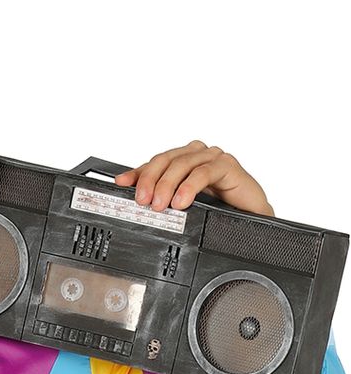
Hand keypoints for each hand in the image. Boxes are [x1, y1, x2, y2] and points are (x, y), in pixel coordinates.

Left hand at [114, 143, 274, 217]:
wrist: (251, 218)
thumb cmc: (221, 211)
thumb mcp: (186, 209)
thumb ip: (165, 202)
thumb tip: (139, 204)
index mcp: (184, 162)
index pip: (155, 163)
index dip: (137, 173)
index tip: (121, 185)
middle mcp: (197, 155)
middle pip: (166, 160)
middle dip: (150, 180)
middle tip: (143, 201)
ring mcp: (212, 158)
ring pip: (182, 164)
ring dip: (167, 184)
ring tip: (159, 205)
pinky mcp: (228, 165)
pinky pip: (205, 172)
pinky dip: (190, 186)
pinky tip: (182, 201)